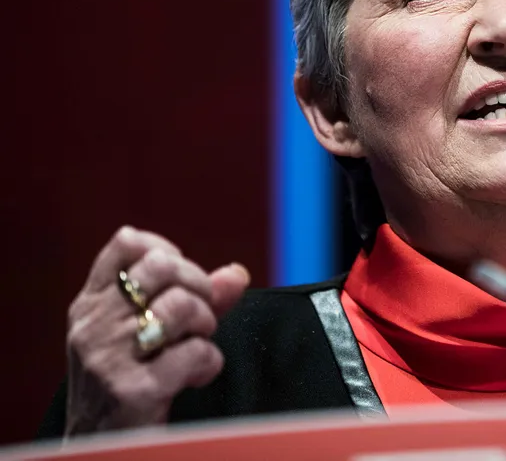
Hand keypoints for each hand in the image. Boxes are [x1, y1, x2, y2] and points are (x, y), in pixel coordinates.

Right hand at [64, 226, 249, 435]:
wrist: (100, 452)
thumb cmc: (130, 385)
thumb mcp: (150, 335)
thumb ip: (194, 299)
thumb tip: (237, 274)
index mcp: (90, 306)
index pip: (127, 243)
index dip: (168, 252)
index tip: (181, 282)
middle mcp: (92, 326)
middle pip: (162, 266)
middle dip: (198, 287)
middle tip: (199, 318)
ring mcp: (108, 358)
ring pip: (180, 305)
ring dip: (204, 325)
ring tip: (196, 345)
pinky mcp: (132, 391)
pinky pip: (194, 352)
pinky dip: (208, 362)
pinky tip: (195, 376)